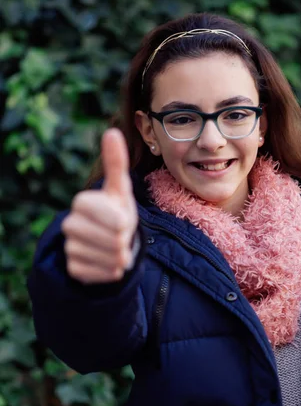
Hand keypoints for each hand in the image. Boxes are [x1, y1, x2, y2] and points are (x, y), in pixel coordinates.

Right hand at [61, 128, 137, 283]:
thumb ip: (116, 163)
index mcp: (82, 202)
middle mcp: (70, 224)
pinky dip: (113, 271)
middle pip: (114, 240)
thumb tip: (112, 131)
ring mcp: (69, 247)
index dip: (124, 222)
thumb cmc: (116, 212)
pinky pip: (104, 274)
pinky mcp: (73, 269)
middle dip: (125, 239)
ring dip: (121, 256)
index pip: (114, 219)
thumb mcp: (120, 189)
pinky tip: (108, 262)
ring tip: (116, 248)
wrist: (107, 242)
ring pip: (110, 258)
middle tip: (120, 235)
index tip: (122, 219)